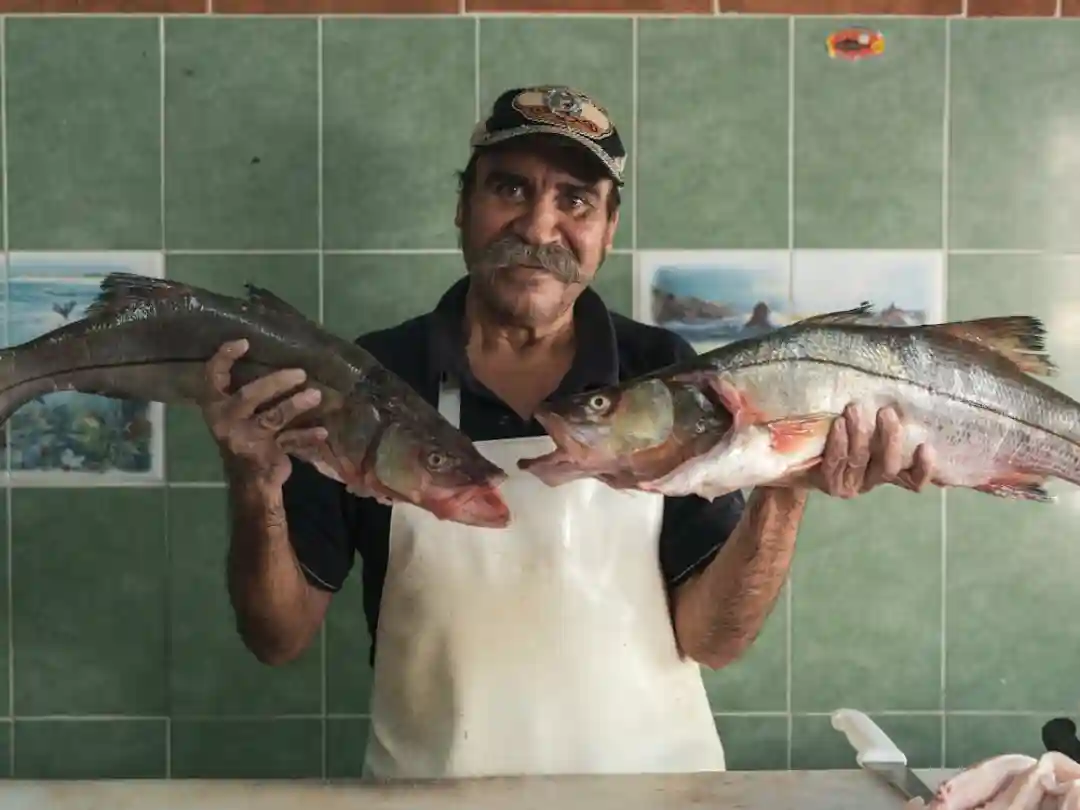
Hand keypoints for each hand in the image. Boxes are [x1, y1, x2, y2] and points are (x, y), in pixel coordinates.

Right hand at [199, 339, 327, 488]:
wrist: (250, 480)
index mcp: (215, 405)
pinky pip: (289, 441)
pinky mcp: (264, 454)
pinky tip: (322, 431)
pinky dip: (306, 436)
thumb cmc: (246, 434)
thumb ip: (252, 391)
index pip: (212, 376)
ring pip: (272, 418)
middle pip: (248, 395)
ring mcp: (244, 438)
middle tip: (300, 373)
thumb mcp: (240, 412)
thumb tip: (285, 357)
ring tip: (316, 395)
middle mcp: (226, 420)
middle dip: (274, 383)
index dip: (224, 358)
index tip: (244, 342)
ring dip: (295, 405)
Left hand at [787, 404, 934, 498]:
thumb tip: (905, 405)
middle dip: (890, 438)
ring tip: (856, 409)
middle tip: (886, 412)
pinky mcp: (828, 484)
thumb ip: (883, 426)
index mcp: (887, 471)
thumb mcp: (866, 432)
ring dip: (860, 434)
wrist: (798, 459)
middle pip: (887, 466)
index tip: (927, 446)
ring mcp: (850, 485)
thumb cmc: (840, 437)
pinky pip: (836, 462)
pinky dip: (839, 442)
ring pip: (861, 461)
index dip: (924, 469)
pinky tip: (839, 424)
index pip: (914, 480)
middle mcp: (872, 482)